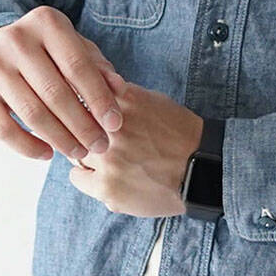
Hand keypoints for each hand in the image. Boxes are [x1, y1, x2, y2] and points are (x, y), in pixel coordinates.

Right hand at [0, 5, 123, 160]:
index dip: (99, 98)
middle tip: (100, 145)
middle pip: (56, 93)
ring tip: (79, 152)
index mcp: (46, 23)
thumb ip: (98, 67)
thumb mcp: (74, 48)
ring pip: (32, 114)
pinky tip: (48, 155)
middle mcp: (16, 40)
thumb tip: (120, 89)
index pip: (78, 66)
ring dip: (60, 139)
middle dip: (83, 125)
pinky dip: (27, 147)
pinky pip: (3, 129)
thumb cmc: (46, 51)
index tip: (115, 124)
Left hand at [67, 71, 204, 217]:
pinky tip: (107, 177)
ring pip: (74, 151)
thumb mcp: (154, 100)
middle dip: (83, 130)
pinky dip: (88, 177)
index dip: (80, 104)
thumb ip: (122, 95)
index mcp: (123, 101)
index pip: (81, 93)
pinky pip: (77, 177)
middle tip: (98, 139)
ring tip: (108, 161)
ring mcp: (107, 159)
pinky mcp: (107, 186)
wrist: (202, 169)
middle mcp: (111, 128)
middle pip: (74, 123)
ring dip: (85, 154)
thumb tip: (96, 89)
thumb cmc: (181, 134)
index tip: (83, 111)